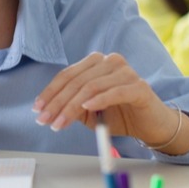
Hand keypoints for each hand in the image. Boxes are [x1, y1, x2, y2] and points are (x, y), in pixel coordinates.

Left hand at [33, 52, 188, 154]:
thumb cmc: (119, 115)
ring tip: (59, 123)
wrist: (151, 126)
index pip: (67, 75)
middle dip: (57, 103)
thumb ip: (71, 106)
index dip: (50, 92)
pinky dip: (98, 100)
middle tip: (45, 120)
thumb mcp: (89, 112)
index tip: (37, 109)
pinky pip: (114, 92)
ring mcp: (126, 72)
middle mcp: (110, 62)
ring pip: (91, 88)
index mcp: (96, 63)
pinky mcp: (139, 87)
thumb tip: (47, 110)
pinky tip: (86, 109)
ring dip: (71, 107)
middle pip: (76, 82)